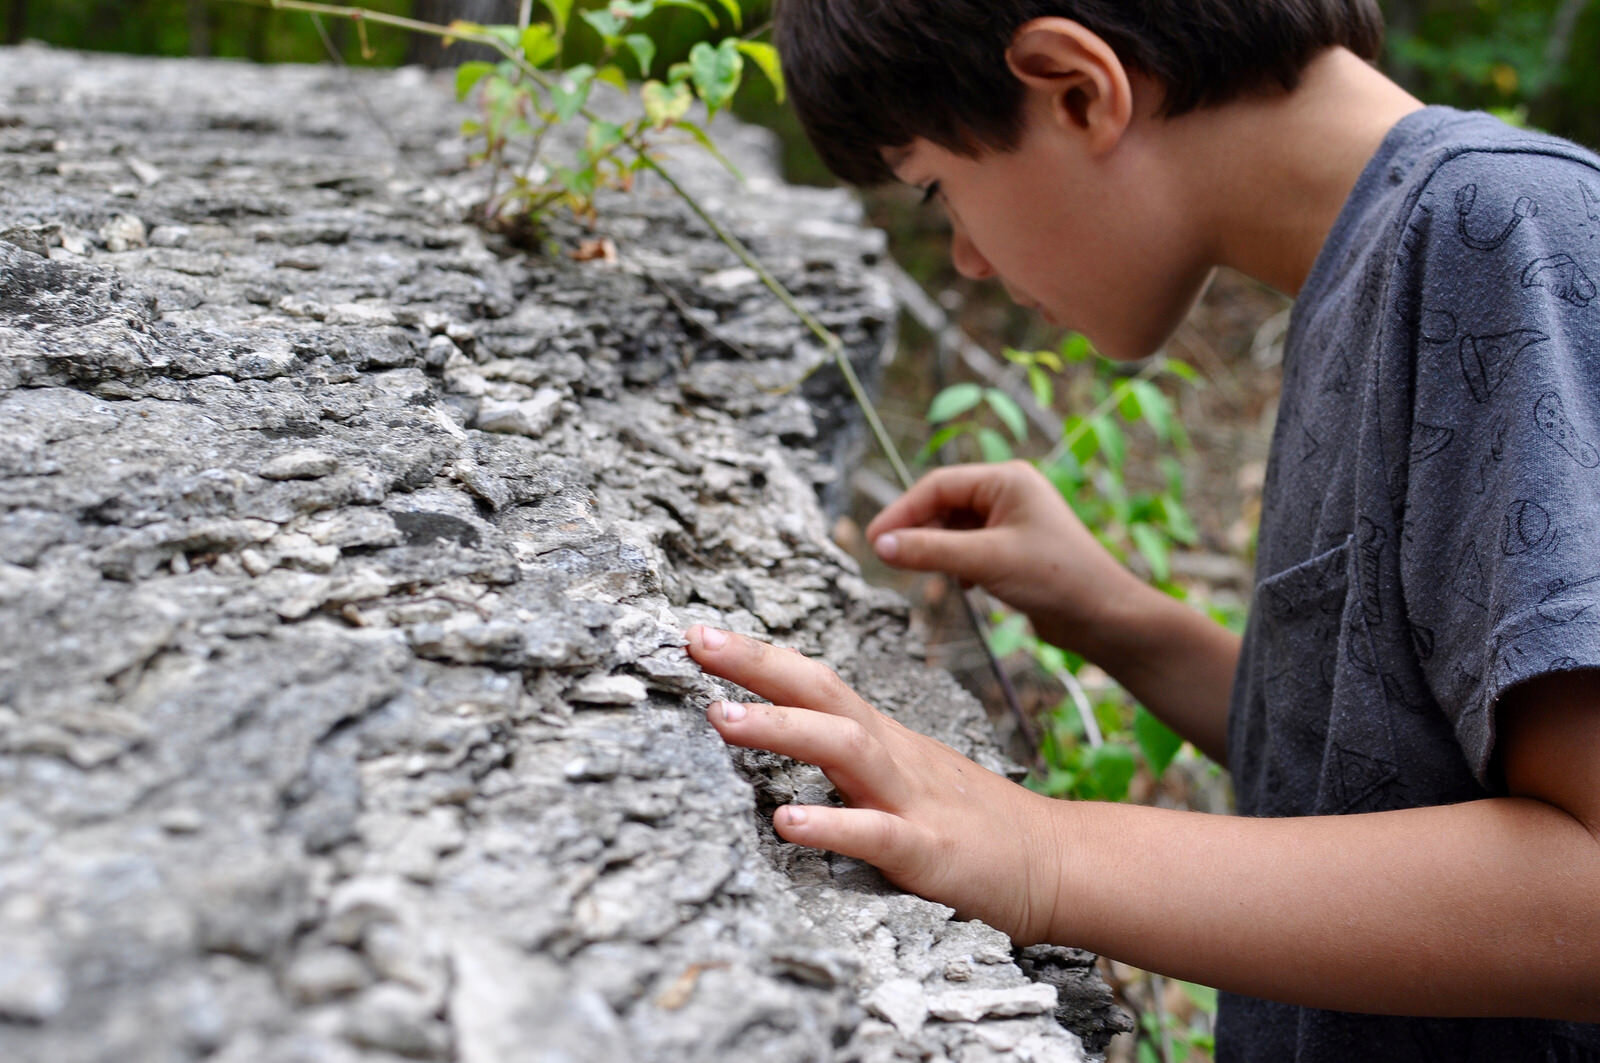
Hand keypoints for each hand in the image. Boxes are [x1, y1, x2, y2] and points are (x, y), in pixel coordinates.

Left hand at [685, 624, 1065, 942]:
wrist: (1055, 860)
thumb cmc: (969, 820)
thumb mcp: (902, 773)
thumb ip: (845, 751)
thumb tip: (779, 728)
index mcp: (879, 737)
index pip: (812, 680)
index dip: (756, 655)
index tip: (696, 633)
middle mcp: (891, 755)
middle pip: (821, 693)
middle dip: (756, 664)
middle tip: (694, 643)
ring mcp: (911, 799)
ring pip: (844, 749)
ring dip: (781, 729)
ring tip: (722, 719)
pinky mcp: (931, 851)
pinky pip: (877, 834)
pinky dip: (832, 825)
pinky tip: (788, 822)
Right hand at [865, 461, 1143, 656]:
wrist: (1104, 616)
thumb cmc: (1057, 578)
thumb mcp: (985, 561)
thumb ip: (930, 550)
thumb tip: (882, 546)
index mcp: (1007, 479)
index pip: (938, 485)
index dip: (902, 512)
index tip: (875, 540)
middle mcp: (1010, 493)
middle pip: (944, 503)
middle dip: (918, 530)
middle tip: (889, 558)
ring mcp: (1013, 520)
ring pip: (955, 527)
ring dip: (937, 549)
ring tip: (925, 573)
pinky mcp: (1014, 548)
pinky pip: (970, 546)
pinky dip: (957, 562)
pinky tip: (962, 585)